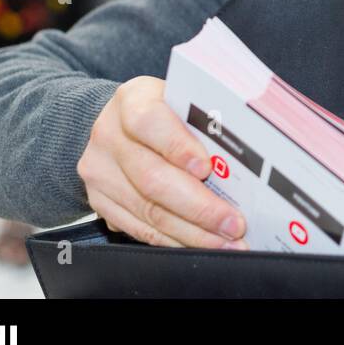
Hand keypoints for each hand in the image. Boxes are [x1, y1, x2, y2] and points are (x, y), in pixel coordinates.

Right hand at [77, 75, 248, 247]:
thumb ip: (202, 122)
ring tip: (225, 241)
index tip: (206, 168)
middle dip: (199, 206)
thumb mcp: (180, 101)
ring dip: (191, 232)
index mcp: (132, 101)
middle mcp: (109, 136)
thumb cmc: (163, 111)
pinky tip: (198, 243)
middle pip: (152, 178)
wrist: (118, 124)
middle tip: (232, 223)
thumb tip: (244, 157)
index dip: (178, 147)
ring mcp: (101, 172)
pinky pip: (139, 228)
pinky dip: (173, 240)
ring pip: (147, 211)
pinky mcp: (99, 202)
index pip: (149, 122)